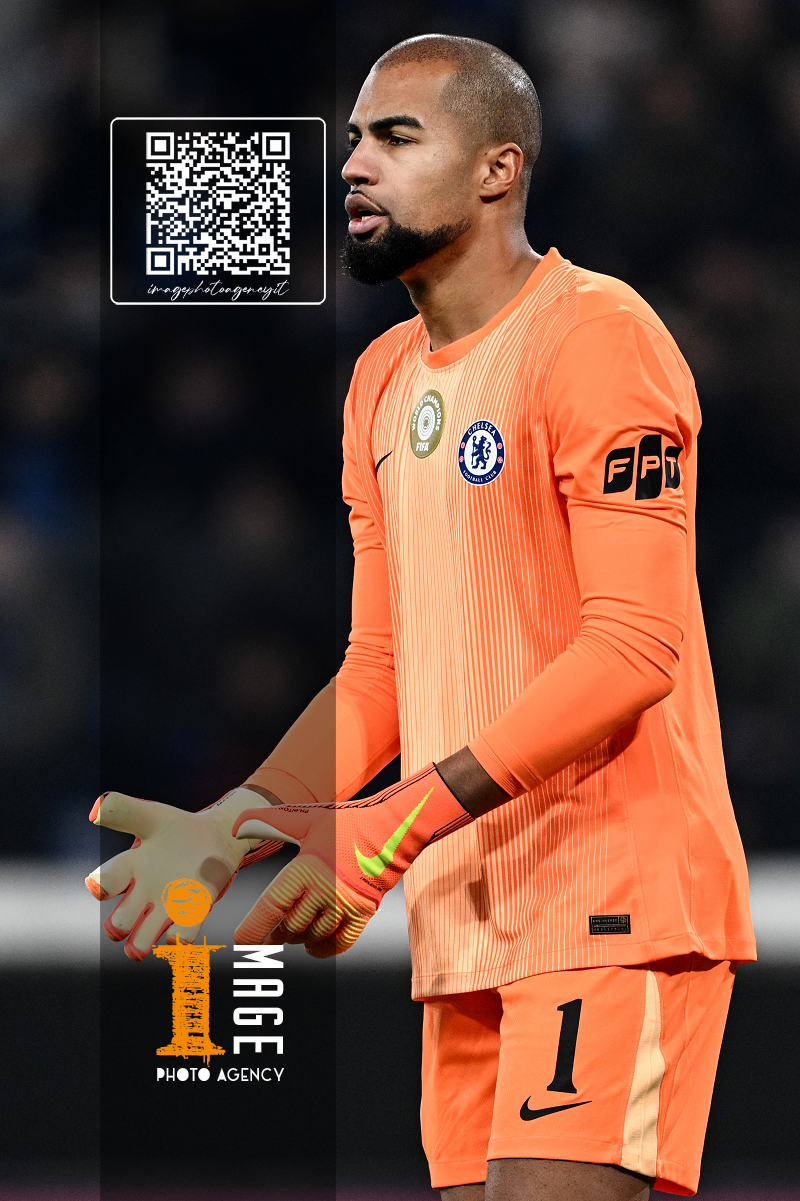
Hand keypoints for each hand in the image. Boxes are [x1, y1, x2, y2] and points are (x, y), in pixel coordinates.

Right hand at [85, 787, 283, 959]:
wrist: (216, 836)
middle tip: (121, 926)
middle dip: (118, 926)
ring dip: (139, 944)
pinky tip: (179, 937)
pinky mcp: (193, 910)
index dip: (99, 887)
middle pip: (121, 920)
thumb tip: (95, 811)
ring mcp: (168, 905)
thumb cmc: (177, 829)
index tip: (99, 888)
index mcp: (130, 868)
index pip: (105, 882)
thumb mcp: (151, 816)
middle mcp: (144, 893)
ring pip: (144, 935)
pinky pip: (183, 933)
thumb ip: (124, 811)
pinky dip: (179, 938)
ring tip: (137, 949)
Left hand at [230, 764, 471, 956]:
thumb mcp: (306, 819)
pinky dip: (322, 949)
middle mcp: (325, 892)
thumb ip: (268, 823)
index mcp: (306, 869)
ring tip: (291, 928)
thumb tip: (236, 827)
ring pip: (311, 937)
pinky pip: (338, 944)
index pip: (271, 909)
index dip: (253, 929)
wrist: (392, 830)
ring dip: (297, 938)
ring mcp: (345, 906)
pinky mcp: (362, 915)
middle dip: (274, 932)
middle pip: (288, 928)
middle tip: (268, 928)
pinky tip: (312, 945)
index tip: (241, 940)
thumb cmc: (346, 823)